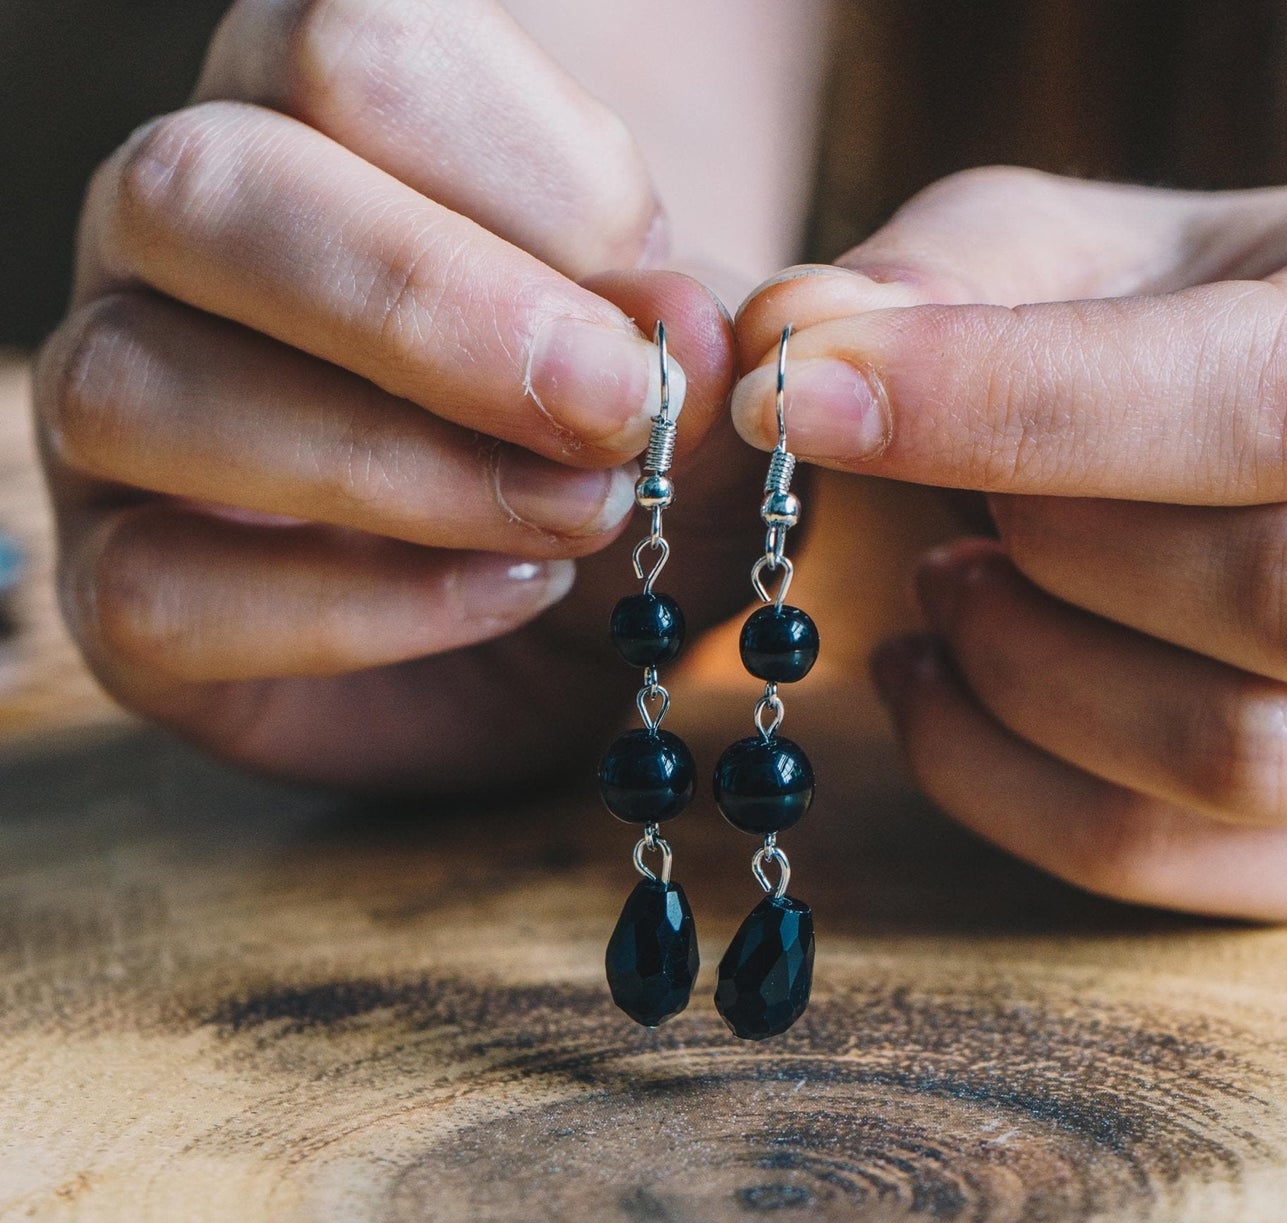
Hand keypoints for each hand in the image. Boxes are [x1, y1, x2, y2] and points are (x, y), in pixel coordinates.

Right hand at [34, 0, 754, 791]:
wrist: (565, 619)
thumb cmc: (612, 458)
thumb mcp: (688, 393)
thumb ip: (686, 349)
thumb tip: (669, 324)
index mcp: (317, 118)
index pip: (353, 53)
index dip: (524, 186)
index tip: (656, 335)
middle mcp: (181, 240)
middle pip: (201, 188)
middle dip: (426, 310)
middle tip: (609, 417)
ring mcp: (115, 404)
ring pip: (137, 388)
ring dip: (392, 470)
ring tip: (572, 523)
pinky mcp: (115, 578)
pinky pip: (150, 590)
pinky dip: (350, 608)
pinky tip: (500, 594)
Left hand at [734, 167, 1286, 919]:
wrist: (1279, 428)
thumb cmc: (1174, 321)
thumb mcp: (1076, 247)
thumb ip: (946, 273)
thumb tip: (793, 338)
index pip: (1277, 398)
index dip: (1007, 406)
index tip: (800, 402)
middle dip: (1050, 563)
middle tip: (936, 526)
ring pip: (1242, 759)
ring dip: (1023, 683)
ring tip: (944, 595)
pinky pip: (1191, 862)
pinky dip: (1014, 793)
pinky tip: (948, 691)